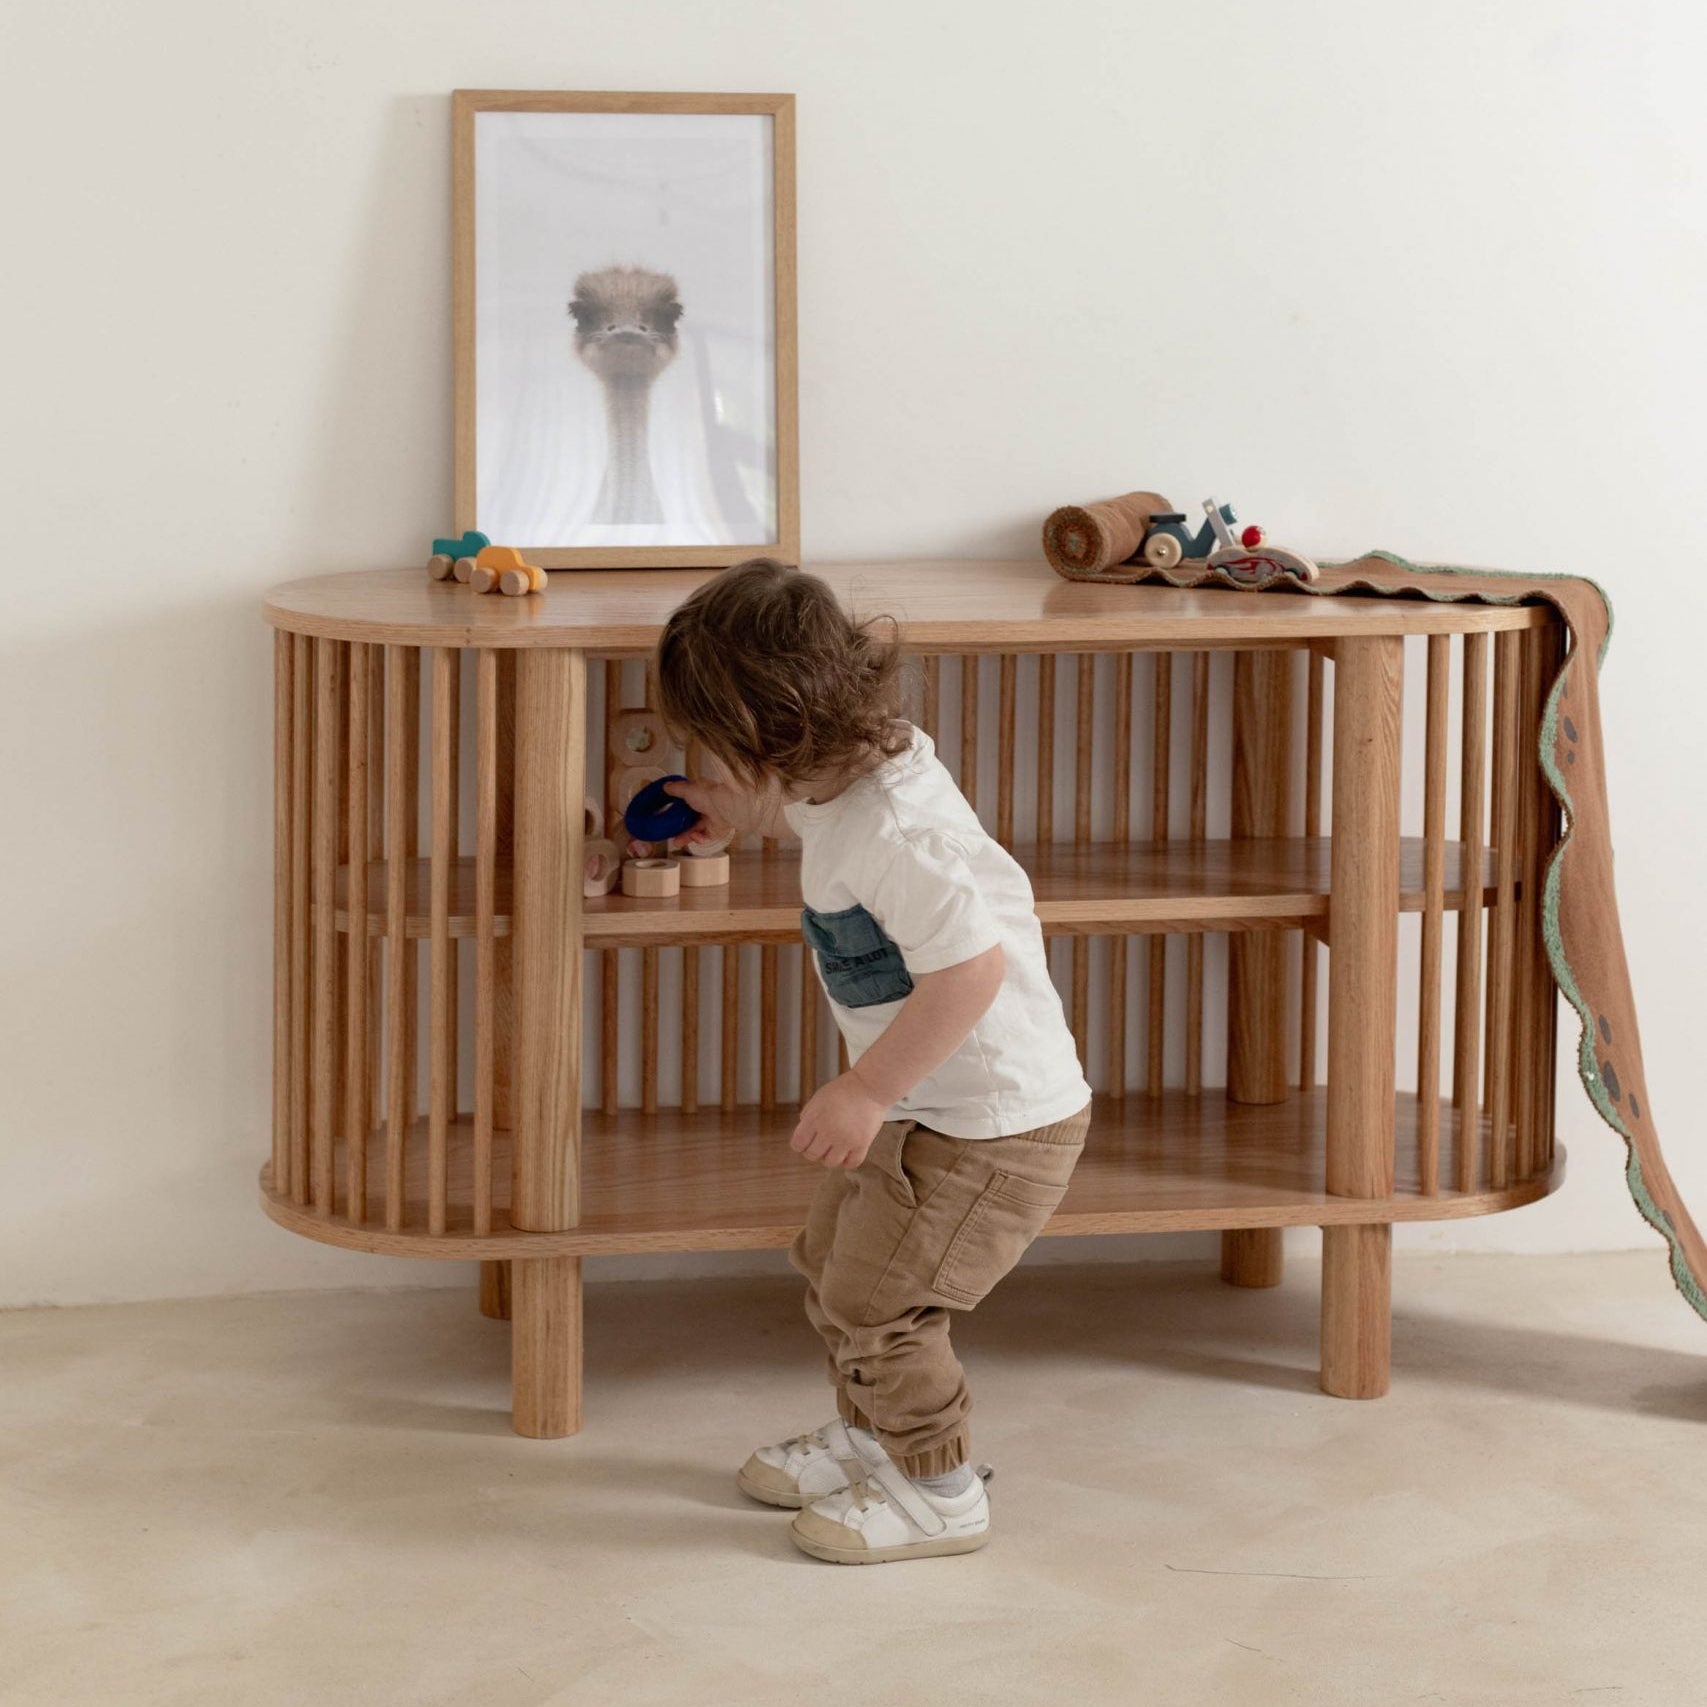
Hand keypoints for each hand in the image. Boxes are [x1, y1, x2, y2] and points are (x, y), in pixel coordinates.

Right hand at [625, 776, 742, 857]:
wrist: (726, 808)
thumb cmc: (710, 795)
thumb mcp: (687, 789)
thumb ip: (675, 789)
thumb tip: (666, 786)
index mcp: (701, 793)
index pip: (687, 801)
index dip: (677, 809)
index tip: (669, 815)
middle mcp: (707, 806)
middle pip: (690, 819)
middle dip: (679, 828)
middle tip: (671, 833)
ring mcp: (712, 819)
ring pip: (696, 830)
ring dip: (686, 836)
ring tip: (677, 841)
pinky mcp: (717, 830)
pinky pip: (705, 837)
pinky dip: (699, 838)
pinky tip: (695, 837)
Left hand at [790, 1072, 886, 1169]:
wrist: (870, 1086)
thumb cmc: (844, 1090)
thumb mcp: (818, 1098)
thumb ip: (808, 1115)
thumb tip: (803, 1133)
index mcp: (815, 1118)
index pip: (798, 1144)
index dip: (799, 1145)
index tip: (805, 1143)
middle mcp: (829, 1131)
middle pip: (812, 1155)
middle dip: (813, 1152)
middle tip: (820, 1145)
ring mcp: (846, 1139)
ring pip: (830, 1163)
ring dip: (829, 1158)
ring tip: (834, 1149)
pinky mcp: (862, 1144)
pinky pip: (851, 1163)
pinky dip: (847, 1162)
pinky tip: (846, 1154)